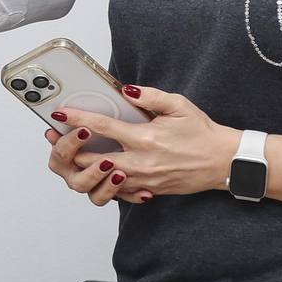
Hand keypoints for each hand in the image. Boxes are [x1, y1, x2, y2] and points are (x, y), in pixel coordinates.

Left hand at [46, 82, 236, 203]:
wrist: (223, 162)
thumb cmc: (202, 133)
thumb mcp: (178, 105)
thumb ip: (149, 96)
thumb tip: (126, 90)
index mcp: (144, 138)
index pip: (101, 127)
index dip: (77, 119)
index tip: (60, 114)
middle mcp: (140, 162)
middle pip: (91, 160)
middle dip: (70, 150)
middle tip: (57, 138)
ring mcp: (143, 180)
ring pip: (101, 180)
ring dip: (84, 168)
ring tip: (73, 155)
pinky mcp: (149, 190)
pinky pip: (119, 192)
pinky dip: (104, 183)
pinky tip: (98, 172)